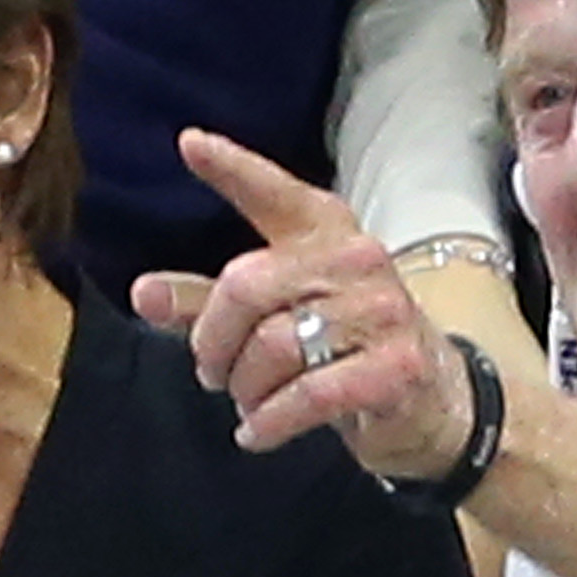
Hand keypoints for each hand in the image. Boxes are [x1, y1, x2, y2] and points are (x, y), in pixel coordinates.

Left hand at [133, 129, 479, 479]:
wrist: (431, 398)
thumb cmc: (342, 346)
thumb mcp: (277, 314)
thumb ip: (209, 302)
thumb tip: (145, 292)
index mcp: (324, 231)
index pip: (274, 195)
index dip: (233, 169)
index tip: (190, 143)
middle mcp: (356, 259)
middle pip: (246, 288)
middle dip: (213, 341)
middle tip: (211, 371)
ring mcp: (380, 312)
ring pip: (273, 348)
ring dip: (245, 388)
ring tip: (249, 401)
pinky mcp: (394, 367)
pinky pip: (308, 396)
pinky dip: (269, 422)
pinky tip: (255, 433)